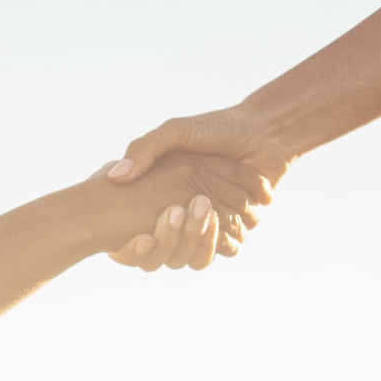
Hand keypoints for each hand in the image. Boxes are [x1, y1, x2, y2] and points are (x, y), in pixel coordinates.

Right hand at [106, 109, 297, 267]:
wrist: (265, 134)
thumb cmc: (217, 128)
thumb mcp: (175, 131)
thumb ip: (146, 148)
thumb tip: (116, 177)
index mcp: (163, 194)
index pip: (139, 230)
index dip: (136, 240)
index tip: (140, 233)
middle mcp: (184, 212)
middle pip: (166, 247)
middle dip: (168, 238)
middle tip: (172, 213)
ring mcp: (210, 222)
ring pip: (194, 252)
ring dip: (196, 239)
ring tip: (200, 210)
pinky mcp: (235, 228)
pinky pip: (225, 248)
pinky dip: (223, 241)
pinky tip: (219, 220)